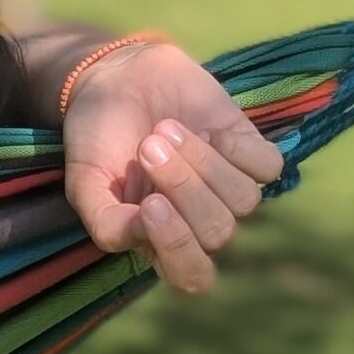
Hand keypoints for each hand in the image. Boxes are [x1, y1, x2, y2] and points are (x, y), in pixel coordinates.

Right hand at [62, 39, 284, 294]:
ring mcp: (228, 187)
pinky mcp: (249, 151)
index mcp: (161, 240)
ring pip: (244, 200)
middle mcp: (200, 221)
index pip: (192, 276)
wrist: (116, 77)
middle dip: (183, 187)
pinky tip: (207, 128)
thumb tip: (144, 233)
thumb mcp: (84, 181)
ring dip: (203, 161)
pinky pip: (268, 167)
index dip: (178, 247)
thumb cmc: (97, 136)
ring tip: (166, 129)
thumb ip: (106, 220)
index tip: (150, 203)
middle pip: (218, 232)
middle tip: (147, 146)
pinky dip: (237, 147)